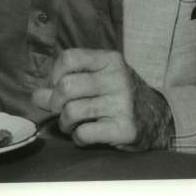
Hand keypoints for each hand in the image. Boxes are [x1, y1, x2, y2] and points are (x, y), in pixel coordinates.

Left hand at [32, 49, 173, 151]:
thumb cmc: (120, 96)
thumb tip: (37, 96)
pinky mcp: (125, 128)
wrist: (158, 118)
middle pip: (65, 86)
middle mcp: (118, 78)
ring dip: (65, 123)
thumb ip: (66, 84)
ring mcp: (123, 103)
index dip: (54, 75)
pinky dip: (78, 138)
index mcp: (111, 60)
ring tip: (74, 124)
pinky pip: (83, 133)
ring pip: (71, 112)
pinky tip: (87, 135)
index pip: (68, 58)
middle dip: (55, 103)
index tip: (58, 87)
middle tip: (62, 110)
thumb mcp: (98, 80)